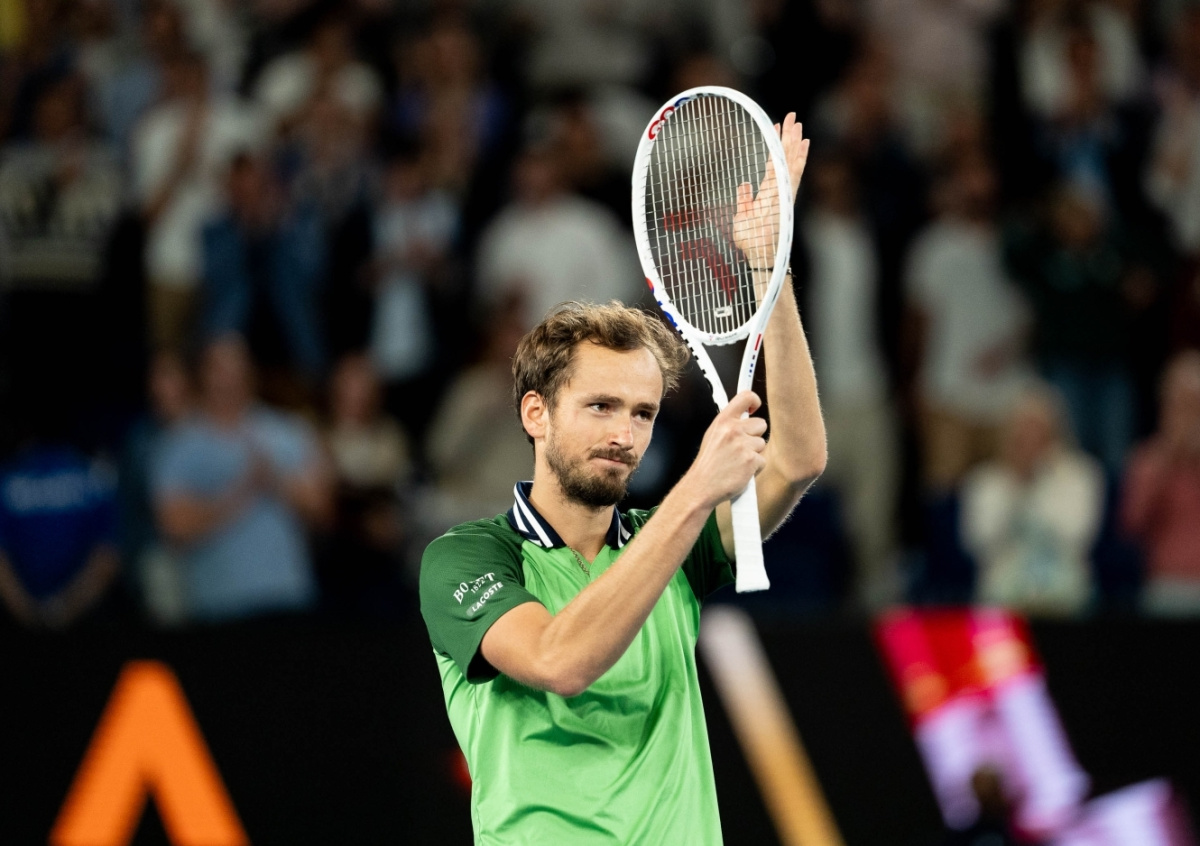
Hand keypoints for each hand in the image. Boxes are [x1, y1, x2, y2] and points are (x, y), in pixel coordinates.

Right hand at [683, 391, 767, 507]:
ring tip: (738, 462)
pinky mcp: (751, 460)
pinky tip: (741, 471)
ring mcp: (743, 445)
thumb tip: (745, 416)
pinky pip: (763, 460)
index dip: (754, 400)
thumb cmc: (707, 465)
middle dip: (754, 436)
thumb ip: (728, 425)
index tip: (754, 408)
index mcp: (722, 421)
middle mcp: (733, 430)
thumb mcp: (712, 436)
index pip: (745, 397)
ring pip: (762, 443)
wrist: (702, 487)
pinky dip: (755, 468)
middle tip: (741, 448)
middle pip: (761, 423)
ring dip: (754, 453)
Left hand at [732, 112, 809, 274]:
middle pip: (785, 158)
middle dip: (788, 137)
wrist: (758, 255)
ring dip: (794, 142)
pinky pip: (794, 174)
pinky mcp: (787, 198)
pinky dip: (799, 158)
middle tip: (792, 116)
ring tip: (798, 124)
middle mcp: (779, 190)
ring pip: (791, 162)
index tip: (774, 127)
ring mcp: (785, 193)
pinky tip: (804, 144)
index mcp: (768, 192)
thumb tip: (744, 184)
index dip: (774, 146)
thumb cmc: (751, 241)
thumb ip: (744, 199)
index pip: (772, 163)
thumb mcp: (742, 215)